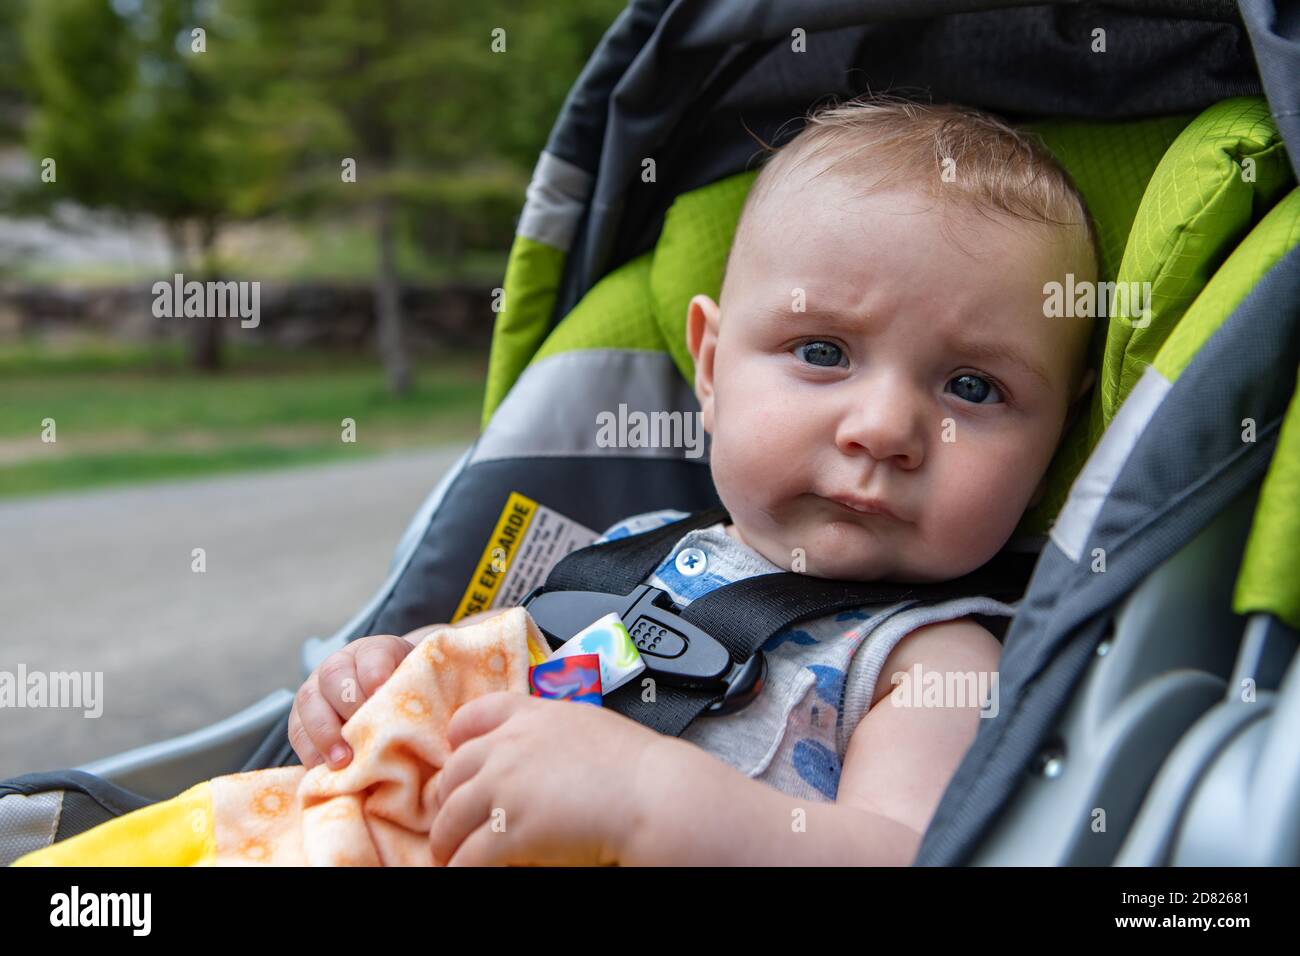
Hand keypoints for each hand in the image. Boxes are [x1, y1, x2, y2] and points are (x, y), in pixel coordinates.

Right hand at [288, 634, 413, 769]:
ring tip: (341, 761)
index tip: (381, 694)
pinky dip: (309, 751)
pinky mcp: (301, 718)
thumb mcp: (419, 686)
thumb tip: (445, 720)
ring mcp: (316, 689)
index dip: (375, 673)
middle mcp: (340, 665)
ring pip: (309, 702)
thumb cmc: (407, 696)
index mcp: (374, 651)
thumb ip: (423, 695)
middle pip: (334, 676)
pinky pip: (297, 732)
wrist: (383, 700)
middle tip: (361, 734)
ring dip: (324, 733)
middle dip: (346, 704)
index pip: (372, 655)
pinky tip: (324, 771)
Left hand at [429, 692, 662, 865]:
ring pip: (451, 816)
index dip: (459, 739)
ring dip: (447, 840)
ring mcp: (506, 786)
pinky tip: (466, 872)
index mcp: (533, 715)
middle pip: (454, 771)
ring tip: (450, 855)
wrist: (655, 795)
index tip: (455, 755)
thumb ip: (557, 734)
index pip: (475, 715)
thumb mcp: (591, 727)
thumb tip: (546, 758)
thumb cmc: (638, 767)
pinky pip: (469, 855)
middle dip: (447, 799)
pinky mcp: (511, 829)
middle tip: (451, 819)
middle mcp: (511, 745)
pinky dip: (462, 867)